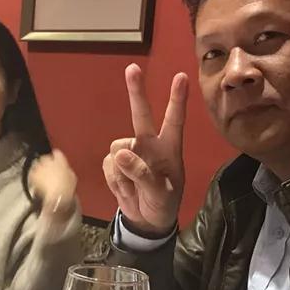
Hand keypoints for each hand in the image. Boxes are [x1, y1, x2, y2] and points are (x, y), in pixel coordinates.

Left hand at [28, 149, 77, 216]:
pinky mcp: (33, 175)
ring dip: (39, 169)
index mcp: (60, 159)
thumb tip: (65, 170)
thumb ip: (67, 170)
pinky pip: (32, 173)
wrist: (56, 196)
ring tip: (42, 176)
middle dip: (46, 162)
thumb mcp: (72, 176)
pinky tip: (37, 181)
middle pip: (45, 157)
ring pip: (37, 164)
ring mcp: (39, 167)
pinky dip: (34, 176)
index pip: (57, 152)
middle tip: (49, 170)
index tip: (56, 159)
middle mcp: (48, 160)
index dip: (56, 156)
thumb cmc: (67, 187)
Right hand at [102, 64, 188, 235]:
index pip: (174, 120)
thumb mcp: (161, 194)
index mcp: (169, 149)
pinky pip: (108, 165)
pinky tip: (125, 188)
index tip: (181, 77)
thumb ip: (143, 174)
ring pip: (118, 148)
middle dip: (136, 91)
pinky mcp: (114, 163)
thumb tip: (121, 154)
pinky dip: (114, 179)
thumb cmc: (163, 204)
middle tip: (132, 68)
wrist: (147, 221)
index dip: (177, 99)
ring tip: (135, 187)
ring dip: (123, 171)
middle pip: (141, 114)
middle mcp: (149, 145)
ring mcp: (131, 153)